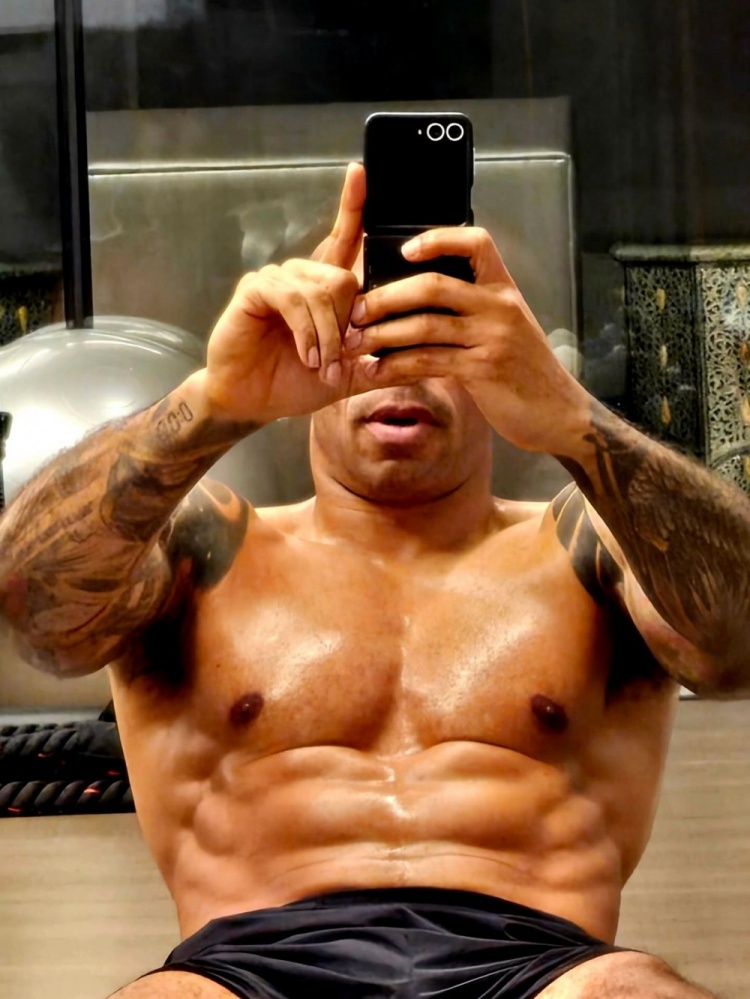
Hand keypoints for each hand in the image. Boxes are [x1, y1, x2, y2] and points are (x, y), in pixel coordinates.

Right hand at [203, 163, 370, 423]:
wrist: (253, 402)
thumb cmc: (296, 383)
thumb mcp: (349, 375)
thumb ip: (379, 361)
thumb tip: (418, 356)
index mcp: (325, 288)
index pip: (345, 238)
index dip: (353, 206)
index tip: (362, 172)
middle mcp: (303, 276)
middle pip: (344, 278)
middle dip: (348, 325)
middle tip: (339, 359)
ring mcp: (278, 279)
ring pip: (323, 289)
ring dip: (328, 335)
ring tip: (321, 364)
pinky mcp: (256, 289)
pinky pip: (293, 298)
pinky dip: (306, 331)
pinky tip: (306, 355)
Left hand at [343, 227, 590, 453]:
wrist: (560, 414)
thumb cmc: (528, 374)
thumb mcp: (509, 331)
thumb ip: (474, 314)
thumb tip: (423, 306)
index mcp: (505, 290)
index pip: (475, 242)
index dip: (438, 238)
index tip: (404, 249)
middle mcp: (499, 308)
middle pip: (433, 285)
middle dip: (386, 297)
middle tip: (356, 310)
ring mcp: (491, 339)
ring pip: (424, 326)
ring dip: (382, 335)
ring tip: (354, 344)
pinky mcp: (482, 371)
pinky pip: (428, 362)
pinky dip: (396, 366)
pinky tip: (376, 372)